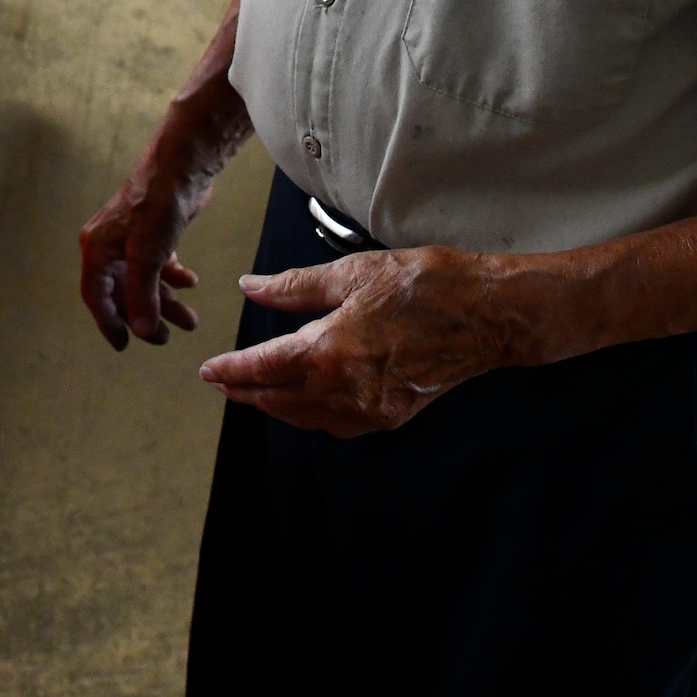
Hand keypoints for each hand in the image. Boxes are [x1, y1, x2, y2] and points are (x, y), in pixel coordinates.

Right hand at [79, 167, 202, 350]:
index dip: (108, 323)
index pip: (96, 296)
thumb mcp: (147, 255)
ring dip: (167, 301)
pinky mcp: (153, 233)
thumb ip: (142, 295)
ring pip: (145, 282)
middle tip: (166, 339)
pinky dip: (173, 278)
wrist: (181, 167)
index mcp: (97, 249)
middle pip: (123, 293)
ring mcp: (131, 239)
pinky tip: (190, 282)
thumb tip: (143, 332)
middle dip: (146, 316)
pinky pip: (158, 266)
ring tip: (191, 321)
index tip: (124, 346)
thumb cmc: (156, 206)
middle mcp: (110, 246)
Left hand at [198, 247, 525, 436]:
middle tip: (221, 384)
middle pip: (279, 400)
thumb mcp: (354, 272)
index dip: (231, 370)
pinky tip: (306, 401)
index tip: (208, 371)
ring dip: (275, 406)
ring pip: (306, 418)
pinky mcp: (392, 415)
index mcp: (330, 351)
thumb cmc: (426, 284)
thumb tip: (252, 288)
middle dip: (246, 392)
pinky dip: (312, 415)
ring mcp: (370, 409)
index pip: (264, 368)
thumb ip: (295, 287)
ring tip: (253, 392)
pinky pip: (337, 424)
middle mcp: (346, 390)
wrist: (488, 315)